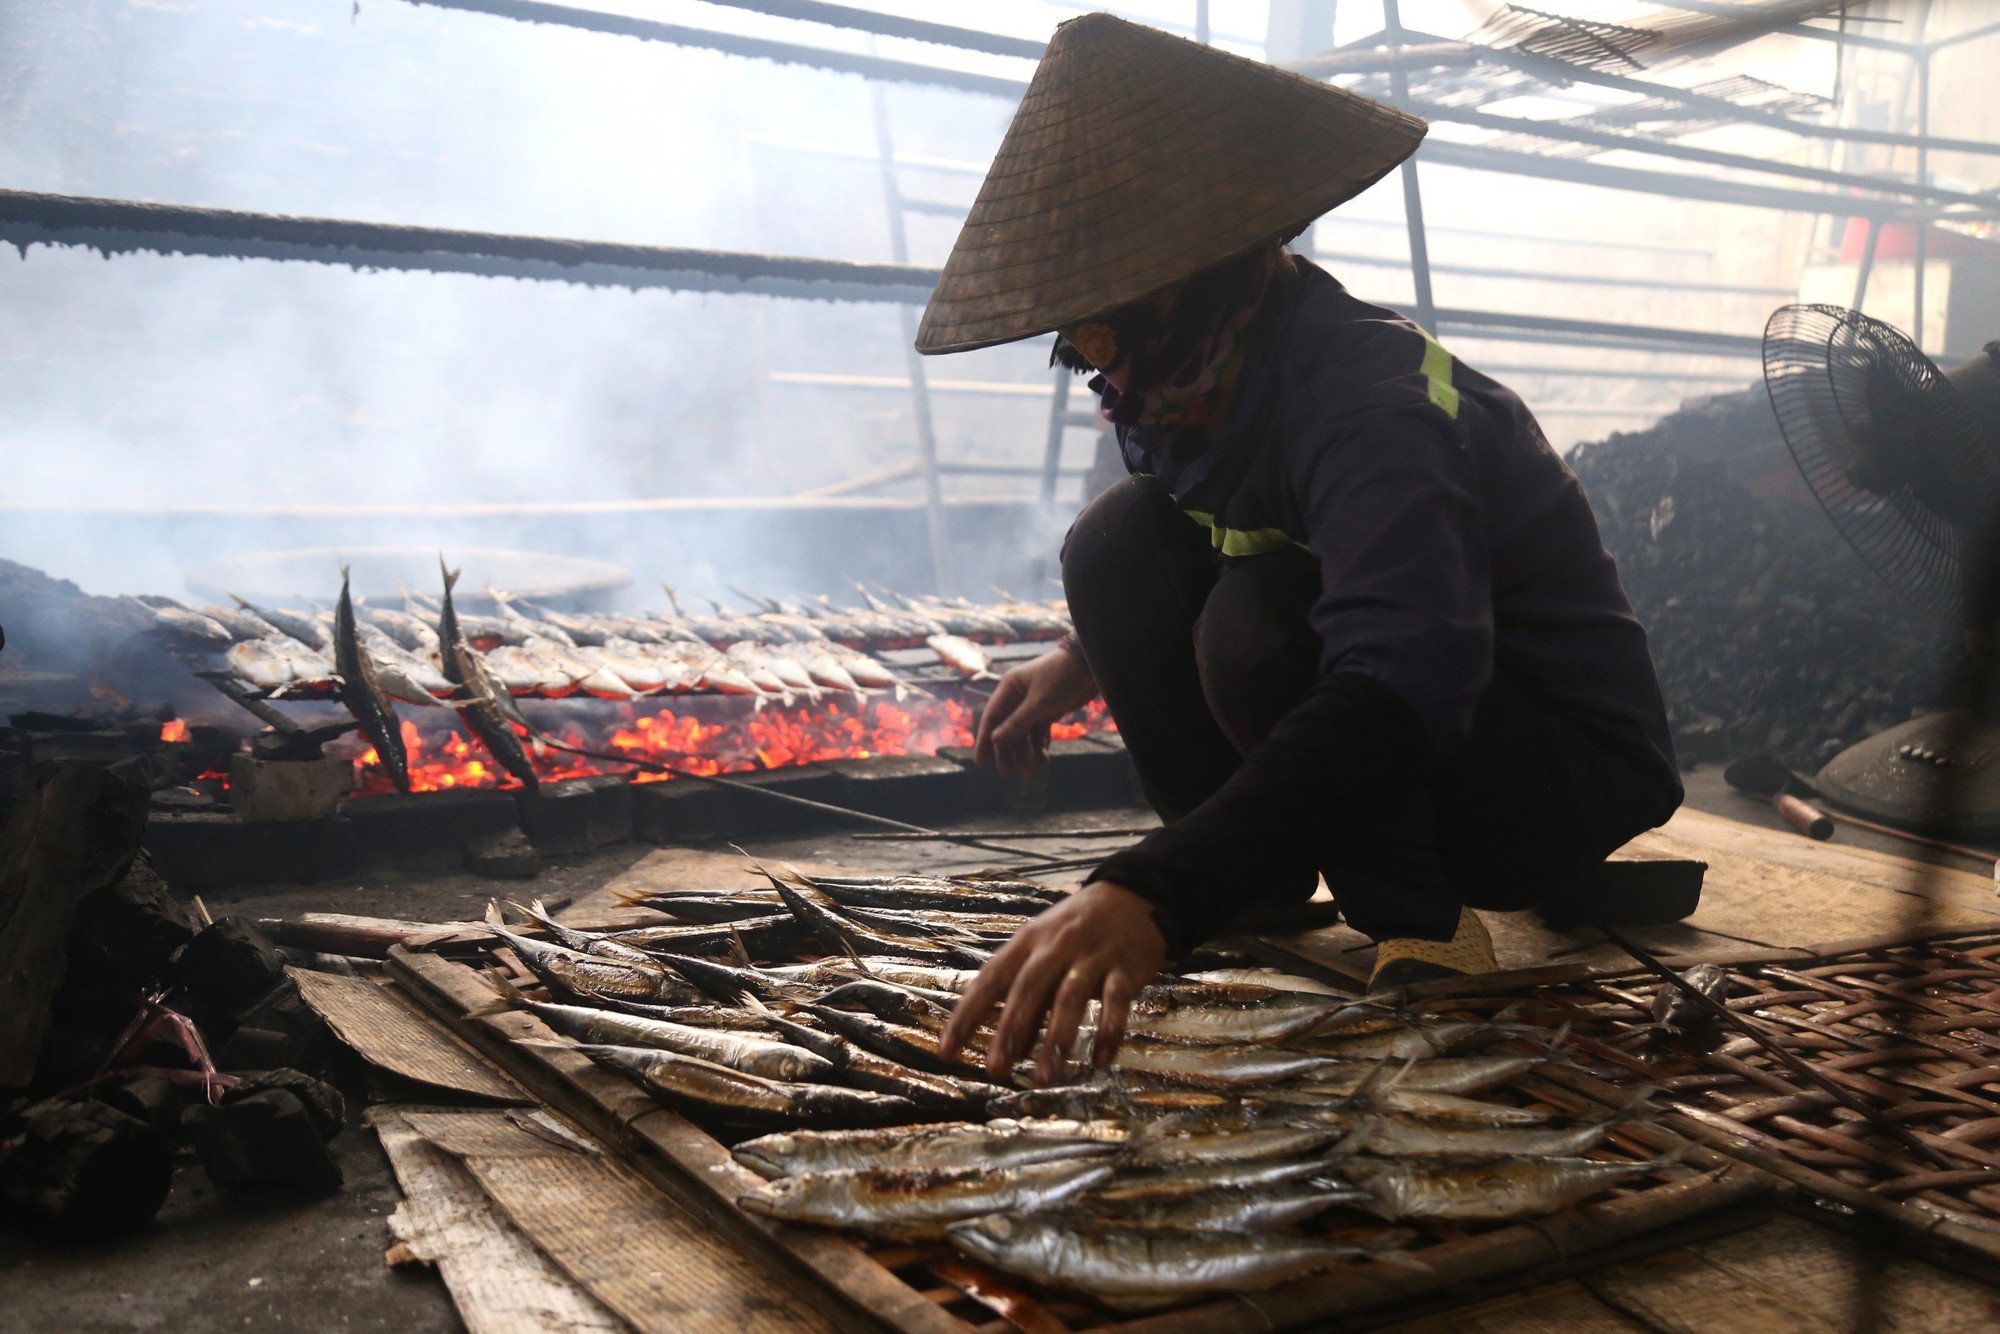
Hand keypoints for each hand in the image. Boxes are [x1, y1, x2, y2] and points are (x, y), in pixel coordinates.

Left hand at [939, 881, 1165, 1085]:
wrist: (1133, 896)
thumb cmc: (1077, 930)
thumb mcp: (1045, 952)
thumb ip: (1030, 998)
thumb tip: (1012, 1050)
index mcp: (1027, 941)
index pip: (990, 979)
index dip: (967, 1015)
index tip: (947, 1050)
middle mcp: (1055, 946)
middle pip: (1028, 988)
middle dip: (1010, 1030)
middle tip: (995, 1069)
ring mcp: (1091, 955)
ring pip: (1070, 998)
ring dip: (1056, 1040)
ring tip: (1044, 1078)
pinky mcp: (1126, 966)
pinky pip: (1116, 1001)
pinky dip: (1108, 1030)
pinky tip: (1100, 1060)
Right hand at [973, 646, 1099, 778]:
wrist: (1089, 665)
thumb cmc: (1061, 677)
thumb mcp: (1038, 702)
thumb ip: (1017, 722)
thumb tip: (995, 740)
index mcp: (1009, 688)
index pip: (991, 717)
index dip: (984, 740)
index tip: (980, 762)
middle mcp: (1019, 696)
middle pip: (1008, 729)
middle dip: (1008, 751)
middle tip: (1008, 773)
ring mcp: (1034, 704)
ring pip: (1025, 733)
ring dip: (1027, 752)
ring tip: (1031, 770)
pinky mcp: (1049, 709)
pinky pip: (1040, 731)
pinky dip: (1040, 746)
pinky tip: (1043, 760)